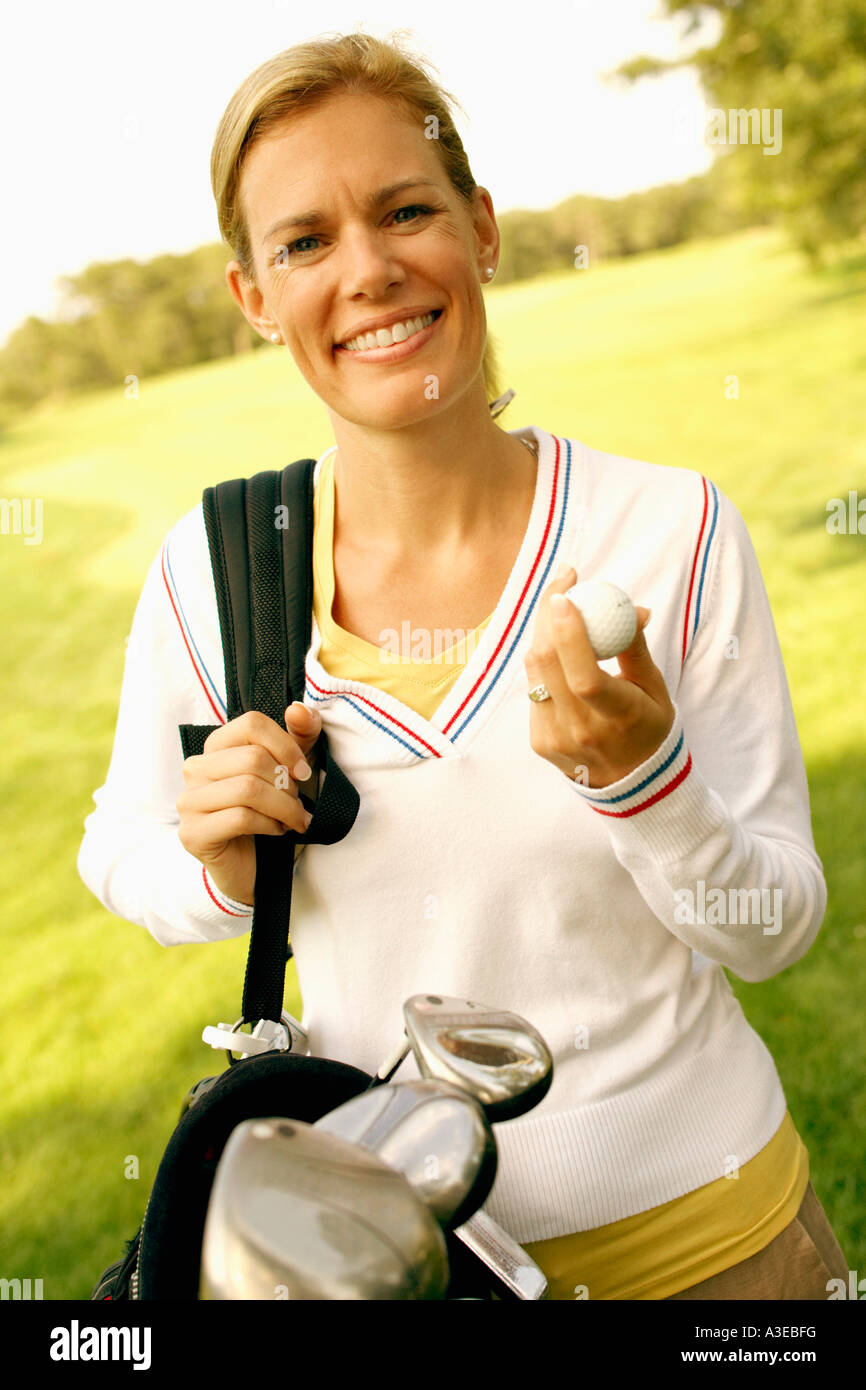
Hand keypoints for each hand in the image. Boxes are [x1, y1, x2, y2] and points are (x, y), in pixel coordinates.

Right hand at [177, 702, 321, 905]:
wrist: (256, 866)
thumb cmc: (271, 812)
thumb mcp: (291, 770)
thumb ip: (300, 736)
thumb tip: (298, 708)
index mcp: (216, 747)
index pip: (251, 723)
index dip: (286, 745)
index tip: (303, 772)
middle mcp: (195, 769)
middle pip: (252, 758)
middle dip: (286, 785)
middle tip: (297, 804)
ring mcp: (189, 801)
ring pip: (247, 789)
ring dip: (282, 807)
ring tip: (292, 819)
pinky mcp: (192, 833)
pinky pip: (240, 818)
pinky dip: (269, 825)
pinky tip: (276, 832)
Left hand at [524, 565, 674, 788]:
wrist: (631, 783)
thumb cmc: (647, 726)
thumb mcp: (653, 689)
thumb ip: (636, 648)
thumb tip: (632, 608)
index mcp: (619, 718)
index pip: (585, 676)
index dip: (569, 634)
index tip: (565, 596)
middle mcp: (581, 731)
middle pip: (549, 664)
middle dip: (550, 616)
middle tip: (563, 586)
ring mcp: (555, 738)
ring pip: (535, 671)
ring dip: (544, 633)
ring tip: (562, 611)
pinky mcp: (538, 740)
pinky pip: (533, 687)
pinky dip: (544, 662)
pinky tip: (559, 652)